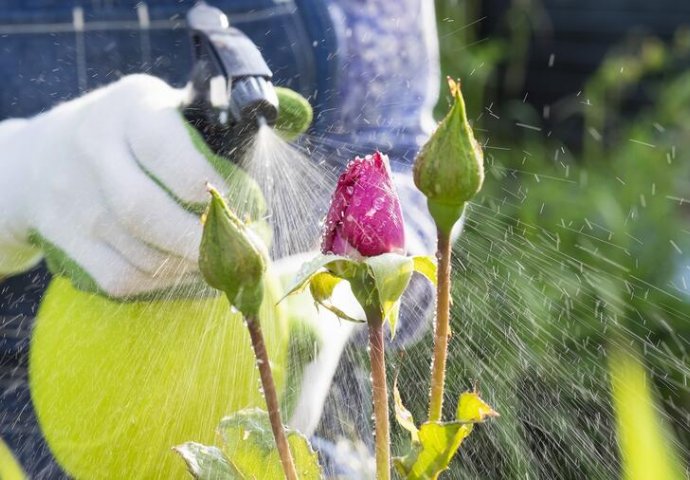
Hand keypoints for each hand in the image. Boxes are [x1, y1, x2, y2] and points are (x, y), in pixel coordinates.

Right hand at [0, 74, 254, 297]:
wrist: (38, 160)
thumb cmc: (129, 134)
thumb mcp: (168, 108)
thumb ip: (224, 119)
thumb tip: (300, 118)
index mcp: (131, 110)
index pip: (177, 159)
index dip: (221, 193)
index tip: (251, 210)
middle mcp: (93, 152)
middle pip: (148, 214)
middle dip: (206, 244)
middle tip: (246, 254)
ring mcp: (74, 203)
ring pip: (140, 254)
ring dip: (193, 268)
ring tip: (224, 264)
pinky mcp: (67, 244)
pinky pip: (123, 279)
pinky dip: (164, 284)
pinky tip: (188, 272)